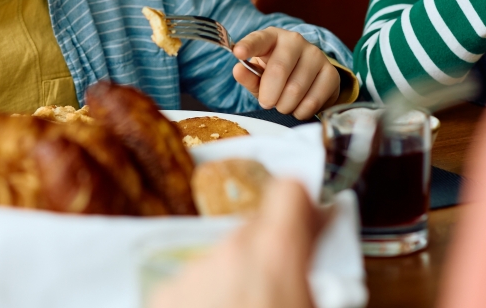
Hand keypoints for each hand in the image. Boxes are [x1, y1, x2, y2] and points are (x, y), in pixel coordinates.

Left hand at [150, 179, 323, 307]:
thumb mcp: (311, 300)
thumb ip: (312, 252)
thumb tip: (321, 220)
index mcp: (276, 253)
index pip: (291, 189)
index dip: (302, 201)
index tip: (307, 216)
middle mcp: (230, 252)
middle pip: (252, 227)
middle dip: (266, 248)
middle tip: (277, 284)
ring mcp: (193, 271)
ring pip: (220, 253)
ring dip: (233, 273)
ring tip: (243, 305)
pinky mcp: (165, 294)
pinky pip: (191, 277)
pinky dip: (203, 293)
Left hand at [231, 28, 341, 119]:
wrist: (308, 78)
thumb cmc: (276, 77)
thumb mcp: (258, 77)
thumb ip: (247, 76)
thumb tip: (238, 70)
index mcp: (272, 37)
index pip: (259, 40)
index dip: (248, 46)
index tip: (238, 52)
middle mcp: (295, 41)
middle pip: (278, 70)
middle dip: (269, 95)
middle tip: (267, 103)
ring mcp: (316, 55)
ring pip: (295, 90)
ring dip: (285, 106)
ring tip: (283, 104)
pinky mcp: (331, 73)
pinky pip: (312, 101)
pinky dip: (301, 111)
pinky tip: (298, 106)